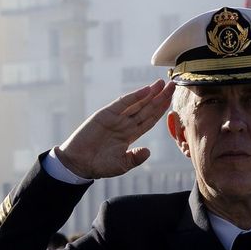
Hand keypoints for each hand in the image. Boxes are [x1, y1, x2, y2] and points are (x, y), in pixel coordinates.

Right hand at [54, 81, 174, 179]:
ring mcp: (116, 118)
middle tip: (172, 85)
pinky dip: (135, 96)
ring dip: (150, 93)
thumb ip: (135, 157)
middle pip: (146, 108)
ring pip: (137, 103)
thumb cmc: (99, 166)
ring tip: (162, 83)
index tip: (172, 101)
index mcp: (130, 135)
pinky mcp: (105, 114)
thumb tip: (148, 151)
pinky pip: (123, 103)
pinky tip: (147, 90)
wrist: (78, 163)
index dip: (161, 110)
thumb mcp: (122, 164)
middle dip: (160, 98)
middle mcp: (124, 124)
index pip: (149, 120)